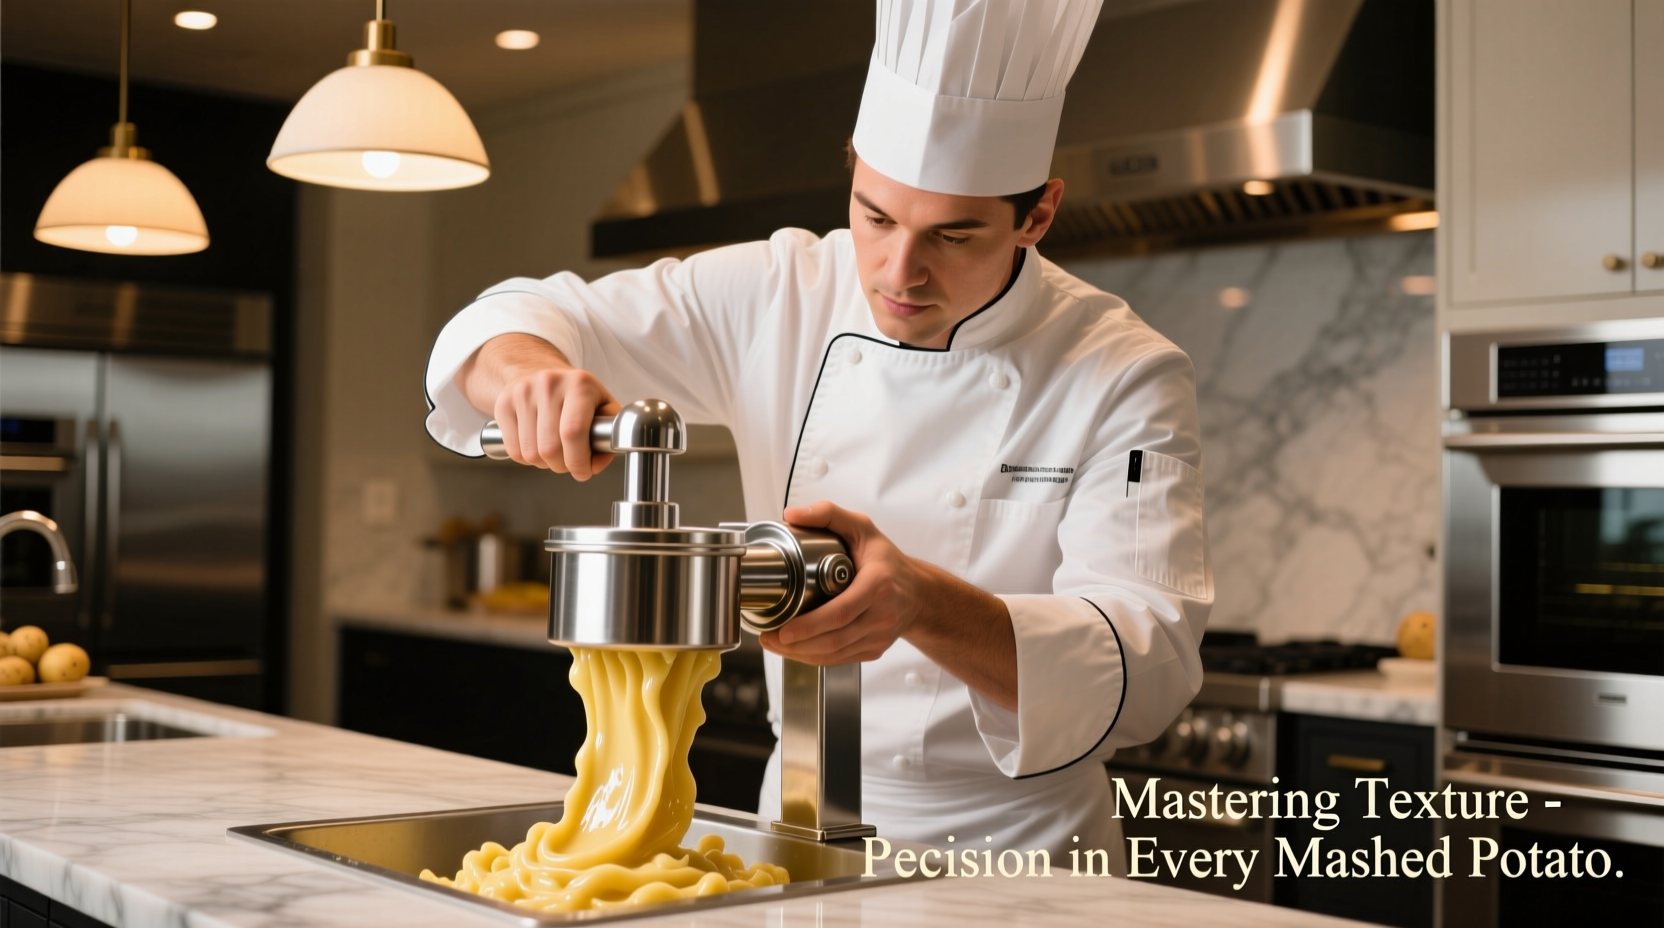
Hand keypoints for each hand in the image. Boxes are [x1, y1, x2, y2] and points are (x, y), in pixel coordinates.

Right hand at [462, 334, 619, 479]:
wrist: (537, 371)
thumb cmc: (574, 394)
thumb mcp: (602, 405)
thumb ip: (609, 436)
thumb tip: (595, 464)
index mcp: (579, 384)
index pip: (573, 432)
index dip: (578, 461)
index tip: (583, 471)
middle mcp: (548, 384)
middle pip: (550, 448)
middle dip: (562, 465)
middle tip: (569, 462)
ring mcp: (523, 393)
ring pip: (531, 453)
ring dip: (544, 463)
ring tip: (553, 451)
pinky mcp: (504, 404)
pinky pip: (514, 450)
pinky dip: (526, 459)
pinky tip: (536, 446)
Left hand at [758, 501, 1017, 709]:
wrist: (919, 593)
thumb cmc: (888, 561)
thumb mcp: (862, 527)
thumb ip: (828, 514)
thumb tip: (793, 514)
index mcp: (878, 585)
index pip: (841, 612)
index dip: (809, 625)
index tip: (784, 629)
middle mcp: (882, 615)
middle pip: (834, 638)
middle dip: (796, 644)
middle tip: (769, 638)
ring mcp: (879, 636)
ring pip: (835, 654)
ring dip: (801, 654)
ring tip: (776, 644)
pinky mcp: (874, 649)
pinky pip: (841, 659)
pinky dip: (815, 657)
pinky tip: (796, 650)